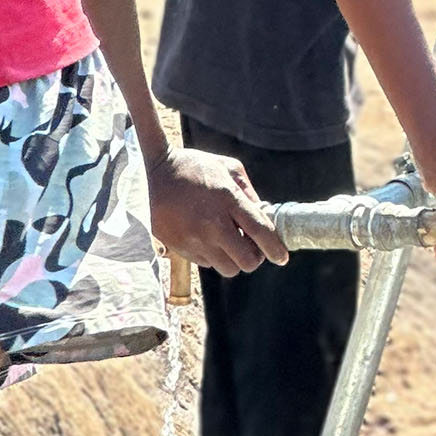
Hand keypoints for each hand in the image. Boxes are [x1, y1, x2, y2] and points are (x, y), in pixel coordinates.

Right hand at [145, 147, 288, 275]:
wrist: (152, 171)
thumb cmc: (196, 167)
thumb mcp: (229, 168)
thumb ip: (250, 193)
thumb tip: (264, 217)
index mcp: (228, 200)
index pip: (260, 232)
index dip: (275, 249)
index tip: (282, 258)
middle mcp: (211, 224)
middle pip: (246, 261)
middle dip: (255, 257)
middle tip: (252, 246)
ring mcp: (193, 238)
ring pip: (227, 268)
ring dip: (234, 259)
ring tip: (228, 241)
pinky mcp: (177, 246)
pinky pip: (206, 264)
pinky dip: (213, 256)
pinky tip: (207, 237)